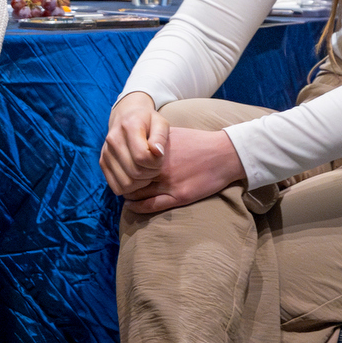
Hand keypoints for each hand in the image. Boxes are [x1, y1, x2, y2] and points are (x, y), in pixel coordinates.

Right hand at [101, 92, 168, 194]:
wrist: (126, 116)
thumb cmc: (147, 121)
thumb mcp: (160, 123)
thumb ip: (161, 137)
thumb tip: (158, 152)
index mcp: (128, 127)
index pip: (142, 157)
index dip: (157, 163)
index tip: (159, 156)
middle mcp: (113, 140)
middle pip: (135, 172)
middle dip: (151, 173)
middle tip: (155, 165)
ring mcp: (105, 152)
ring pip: (126, 183)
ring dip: (141, 183)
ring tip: (146, 170)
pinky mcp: (102, 163)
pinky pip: (117, 187)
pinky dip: (130, 187)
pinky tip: (136, 176)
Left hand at [121, 126, 243, 214]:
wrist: (224, 154)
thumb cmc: (198, 142)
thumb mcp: (170, 134)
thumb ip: (152, 141)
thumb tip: (134, 143)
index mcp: (157, 151)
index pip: (128, 161)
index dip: (120, 166)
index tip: (118, 169)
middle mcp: (160, 168)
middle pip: (130, 178)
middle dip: (123, 182)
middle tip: (118, 184)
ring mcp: (169, 183)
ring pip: (138, 193)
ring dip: (128, 195)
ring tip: (124, 195)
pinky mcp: (180, 196)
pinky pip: (152, 205)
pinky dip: (138, 207)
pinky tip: (132, 206)